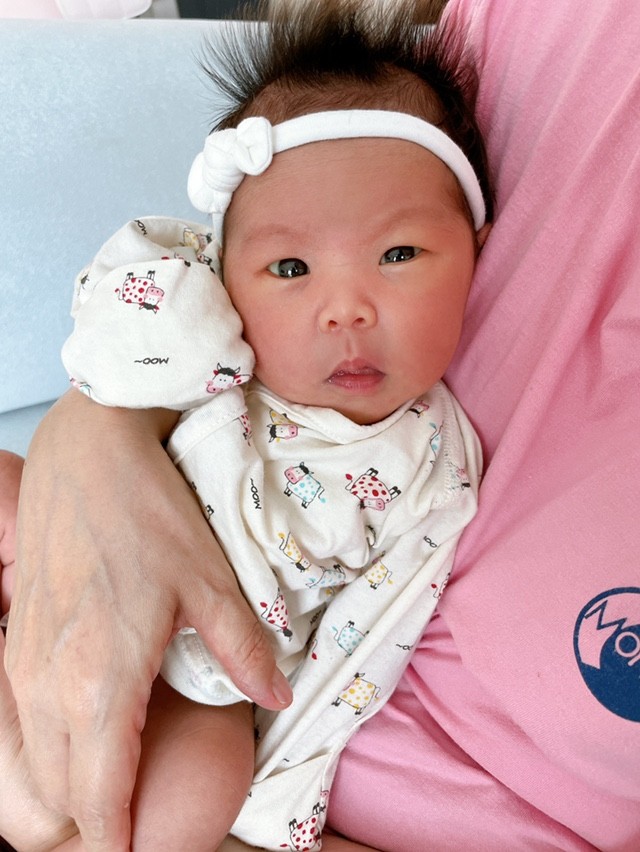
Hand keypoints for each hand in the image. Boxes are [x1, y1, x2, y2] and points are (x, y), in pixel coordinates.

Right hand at [5, 391, 291, 851]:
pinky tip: (78, 739)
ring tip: (110, 794)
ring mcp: (23, 662)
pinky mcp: (15, 638)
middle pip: (59, 794)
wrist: (89, 451)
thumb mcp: (210, 580)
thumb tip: (275, 696)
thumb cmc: (149, 512)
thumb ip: (244, 649)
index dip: (120, 839)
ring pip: (33, 764)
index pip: (101, 797)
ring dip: (68, 790)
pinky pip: (21, 723)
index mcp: (101, 681)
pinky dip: (47, 751)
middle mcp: (49, 684)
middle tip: (134, 824)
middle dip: (94, 822)